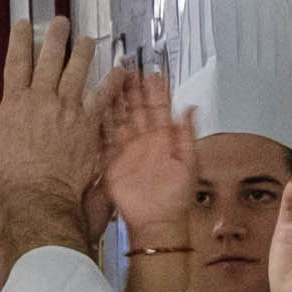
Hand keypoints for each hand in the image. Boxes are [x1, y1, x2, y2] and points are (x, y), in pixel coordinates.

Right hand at [0, 16, 109, 257]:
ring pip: (77, 72)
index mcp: (16, 103)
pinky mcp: (85, 125)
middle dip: (54, 38)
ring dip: (83, 53)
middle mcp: (42, 100)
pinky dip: (110, 85)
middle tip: (60, 23)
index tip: (23, 26)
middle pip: (49, 60)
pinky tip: (118, 72)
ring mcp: (66, 110)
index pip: (17, 63)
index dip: (20, 41)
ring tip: (87, 40)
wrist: (36, 198)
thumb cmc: (9, 178)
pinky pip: (101, 99)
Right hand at [100, 65, 196, 241]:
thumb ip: (187, 135)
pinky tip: (99, 108)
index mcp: (166, 141)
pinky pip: (106, 139)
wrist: (157, 222)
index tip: (152, 74)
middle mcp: (146, 143)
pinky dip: (102, 124)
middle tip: (129, 70)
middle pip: (138, 109)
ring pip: (121, 120)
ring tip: (113, 81)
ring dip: (118, 101)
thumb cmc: (176, 199)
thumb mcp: (189, 163)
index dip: (156, 91)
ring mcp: (128, 152)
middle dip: (133, 90)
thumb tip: (191, 108)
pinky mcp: (113, 163)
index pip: (160, 109)